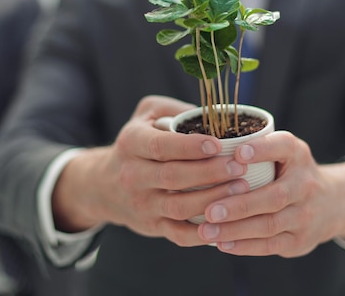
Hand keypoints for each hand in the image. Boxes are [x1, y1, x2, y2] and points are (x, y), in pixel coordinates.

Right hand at [51, 95, 252, 245]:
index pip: (161, 146)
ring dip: (212, 200)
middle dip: (209, 172)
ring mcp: (142, 203)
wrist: (104, 184)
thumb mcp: (147, 114)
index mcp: (132, 143)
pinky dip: (202, 233)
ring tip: (240, 189)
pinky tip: (226, 221)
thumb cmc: (138, 141)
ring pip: (178, 207)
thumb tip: (213, 113)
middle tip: (239, 166)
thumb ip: (176, 109)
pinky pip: (178, 234)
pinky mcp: (152, 226)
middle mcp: (133, 175)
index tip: (218, 144)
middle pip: (173, 176)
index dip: (190, 146)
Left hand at [196, 131, 344, 256]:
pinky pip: (270, 245)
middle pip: (273, 197)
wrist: (331, 203)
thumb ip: (255, 147)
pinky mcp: (299, 240)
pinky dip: (244, 246)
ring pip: (269, 225)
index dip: (262, 150)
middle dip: (240, 205)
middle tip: (210, 210)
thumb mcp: (283, 151)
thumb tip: (208, 148)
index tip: (237, 154)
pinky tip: (221, 243)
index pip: (283, 147)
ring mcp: (305, 215)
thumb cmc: (290, 171)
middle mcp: (305, 184)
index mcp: (297, 154)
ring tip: (207, 230)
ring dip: (235, 229)